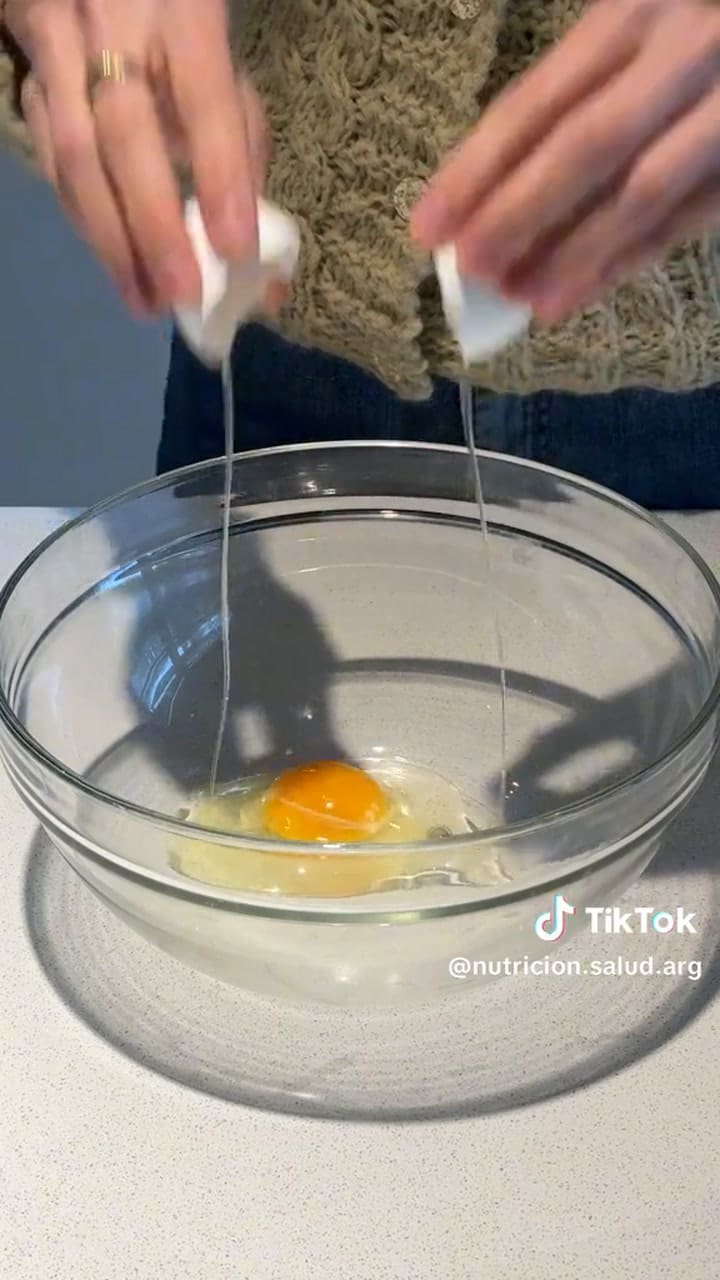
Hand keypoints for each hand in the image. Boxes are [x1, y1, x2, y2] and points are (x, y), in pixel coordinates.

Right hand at [7, 0, 267, 314]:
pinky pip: (52, 160)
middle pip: (125, 138)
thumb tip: (253, 249)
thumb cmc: (175, 25)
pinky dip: (85, 219)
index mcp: (184, 13)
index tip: (235, 251)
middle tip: (180, 296)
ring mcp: (58, 47)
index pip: (205, 101)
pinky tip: (114, 262)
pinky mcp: (29, 77)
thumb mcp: (222, 62)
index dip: (220, 179)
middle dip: (154, 229)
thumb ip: (239, 142)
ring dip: (111, 241)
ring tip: (144, 301)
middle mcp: (112, 22)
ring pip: (76, 156)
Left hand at [412, 0, 719, 323]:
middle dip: (519, 215)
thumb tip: (482, 195)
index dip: (475, 170)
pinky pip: (686, 219)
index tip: (428, 228)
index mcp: (630, 12)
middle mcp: (680, 51)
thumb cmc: (681, 36)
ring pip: (640, 192)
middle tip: (471, 269)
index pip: (536, 103)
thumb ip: (568, 95)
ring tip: (523, 297)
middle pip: (585, 147)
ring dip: (574, 253)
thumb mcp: (627, 31)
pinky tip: (582, 291)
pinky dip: (630, 259)